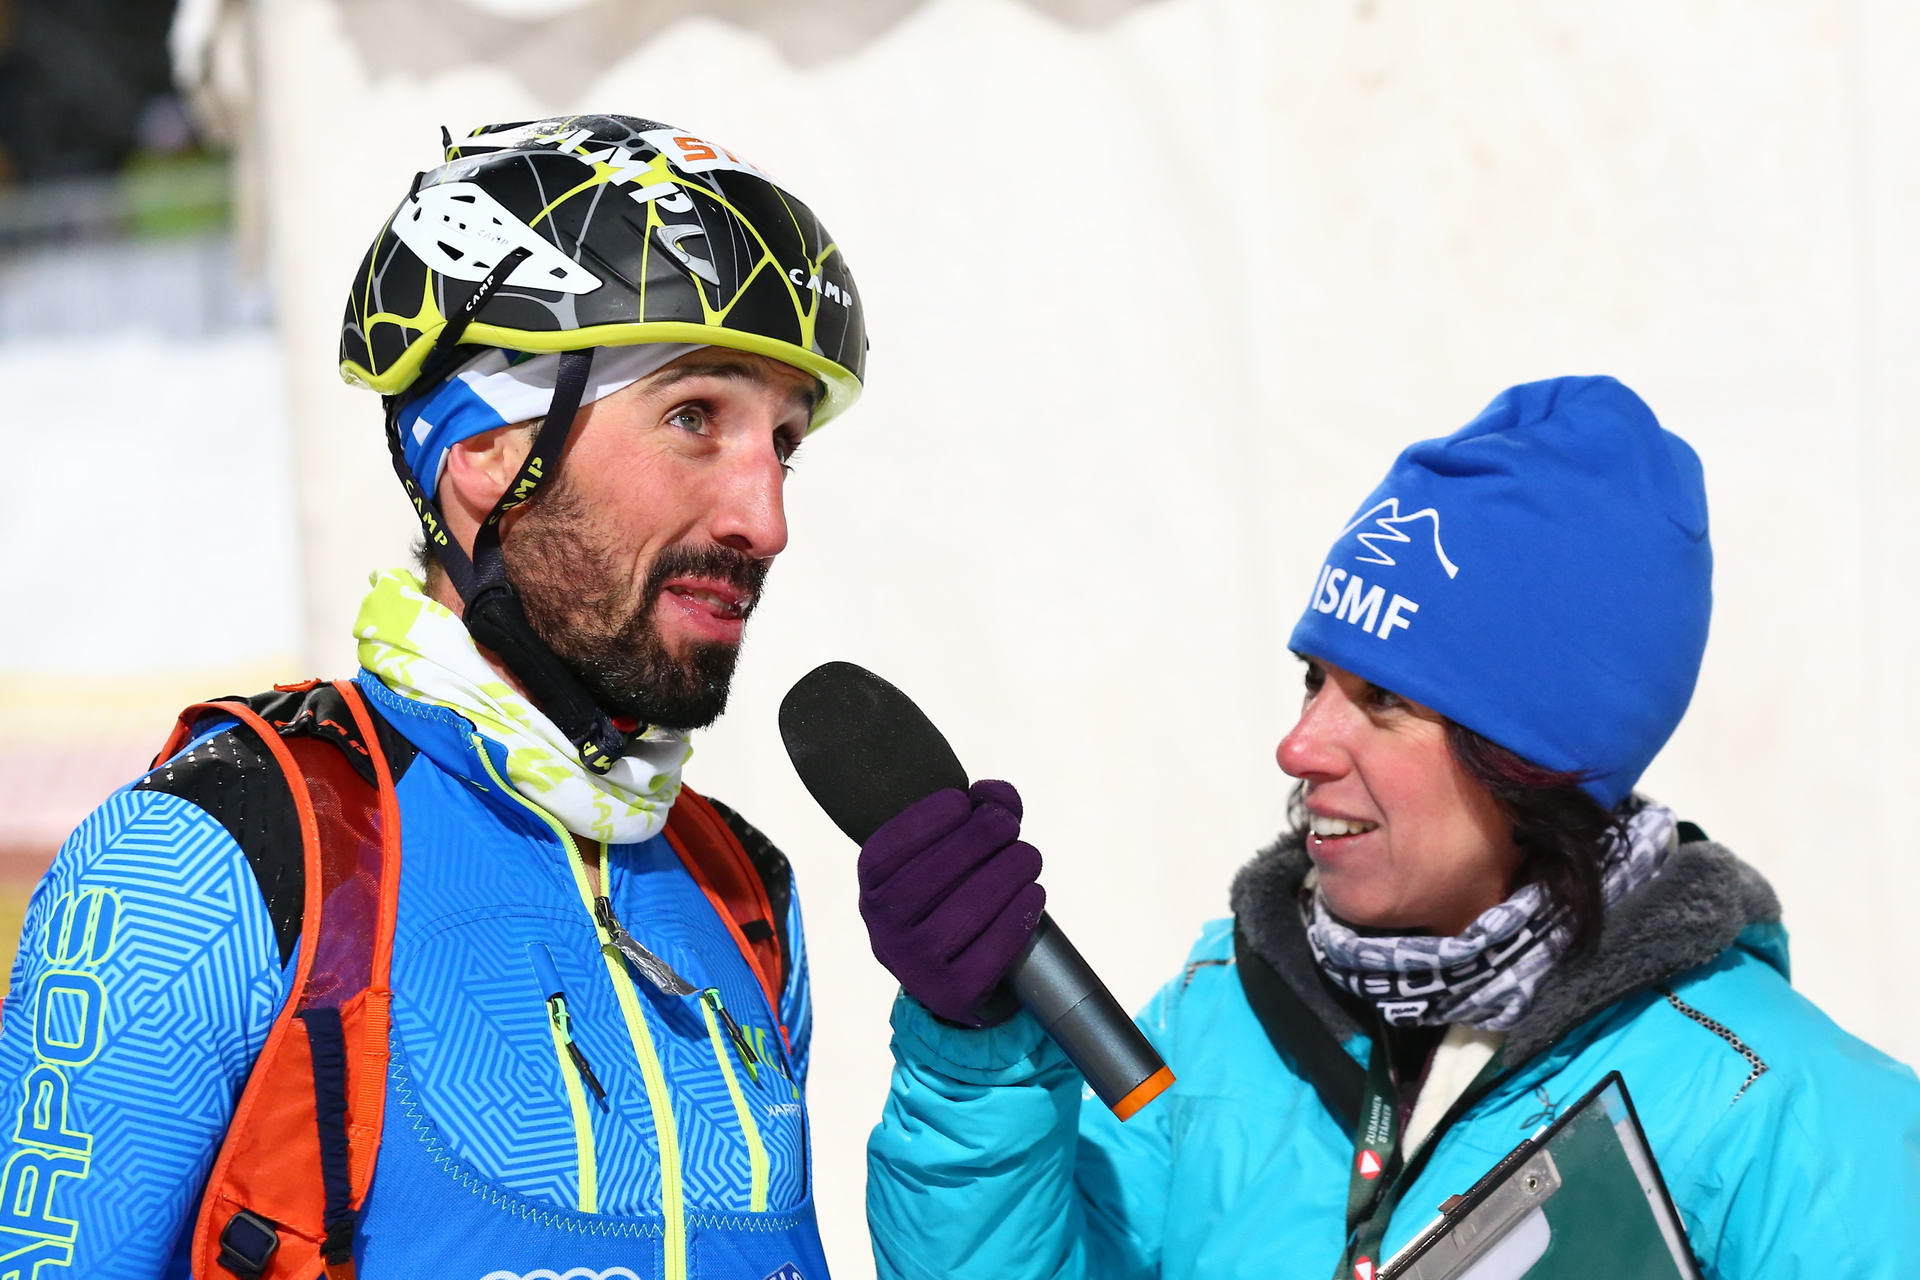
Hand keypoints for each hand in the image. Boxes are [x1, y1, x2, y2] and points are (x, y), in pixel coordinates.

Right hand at [857, 779, 1044, 1027]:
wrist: (954, 973)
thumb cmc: (952, 894)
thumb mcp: (952, 851)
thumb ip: (978, 811)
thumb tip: (996, 795)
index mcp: (871, 890)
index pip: (885, 852)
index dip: (922, 820)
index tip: (961, 800)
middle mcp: (884, 930)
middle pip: (929, 878)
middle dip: (976, 840)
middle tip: (1008, 825)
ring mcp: (915, 966)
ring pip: (963, 913)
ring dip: (1004, 874)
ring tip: (1028, 857)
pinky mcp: (953, 993)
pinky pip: (990, 952)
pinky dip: (1017, 917)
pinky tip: (1033, 893)